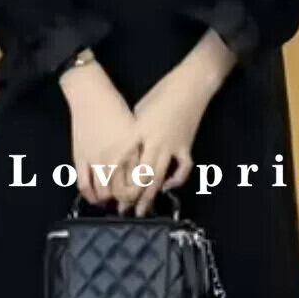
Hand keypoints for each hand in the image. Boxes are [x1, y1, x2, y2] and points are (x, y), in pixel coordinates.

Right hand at [59, 63, 142, 207]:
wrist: (90, 94)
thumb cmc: (115, 106)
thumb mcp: (135, 127)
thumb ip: (139, 150)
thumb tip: (142, 172)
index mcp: (132, 148)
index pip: (138, 182)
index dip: (141, 195)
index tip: (142, 200)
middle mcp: (115, 156)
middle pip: (121, 191)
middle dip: (125, 202)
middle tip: (127, 206)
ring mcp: (96, 158)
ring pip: (103, 192)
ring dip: (108, 201)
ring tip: (112, 203)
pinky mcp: (80, 158)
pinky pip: (84, 184)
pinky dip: (90, 195)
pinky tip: (94, 198)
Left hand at [122, 63, 216, 217]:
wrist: (190, 86)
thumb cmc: (161, 93)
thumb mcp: (139, 110)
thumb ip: (133, 131)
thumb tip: (127, 149)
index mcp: (139, 130)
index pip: (124, 160)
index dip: (116, 178)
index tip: (108, 192)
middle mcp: (154, 142)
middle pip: (141, 175)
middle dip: (131, 196)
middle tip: (123, 211)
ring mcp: (172, 146)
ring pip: (159, 177)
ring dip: (150, 196)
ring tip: (142, 211)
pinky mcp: (186, 146)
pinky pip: (182, 169)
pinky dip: (176, 180)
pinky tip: (168, 186)